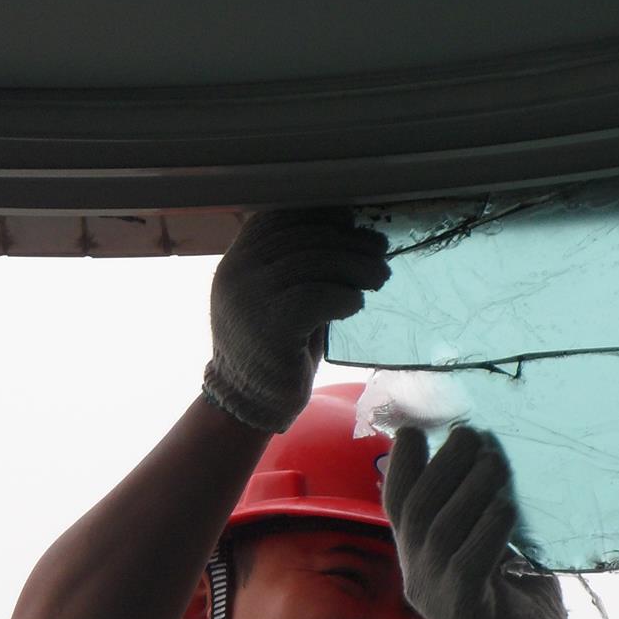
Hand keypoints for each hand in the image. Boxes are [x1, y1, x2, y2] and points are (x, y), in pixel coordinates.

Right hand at [201, 210, 389, 432]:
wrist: (250, 403)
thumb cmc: (276, 349)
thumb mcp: (280, 297)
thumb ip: (299, 265)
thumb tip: (349, 229)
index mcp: (238, 260)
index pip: (281, 219)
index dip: (321, 215)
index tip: (353, 223)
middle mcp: (238, 273)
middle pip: (303, 238)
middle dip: (348, 241)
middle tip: (380, 251)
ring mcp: (250, 298)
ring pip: (315, 263)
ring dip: (356, 267)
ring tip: (380, 276)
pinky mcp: (271, 326)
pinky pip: (318, 296)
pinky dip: (345, 296)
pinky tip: (357, 304)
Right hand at [383, 426, 570, 618]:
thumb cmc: (520, 593)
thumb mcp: (491, 542)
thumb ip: (478, 507)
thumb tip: (483, 447)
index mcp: (418, 558)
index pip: (396, 505)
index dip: (401, 465)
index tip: (418, 429)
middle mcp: (419, 577)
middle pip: (418, 511)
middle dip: (442, 465)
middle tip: (471, 434)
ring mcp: (438, 598)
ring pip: (443, 532)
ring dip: (471, 488)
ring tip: (496, 460)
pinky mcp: (467, 613)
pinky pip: (470, 563)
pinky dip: (489, 529)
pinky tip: (508, 507)